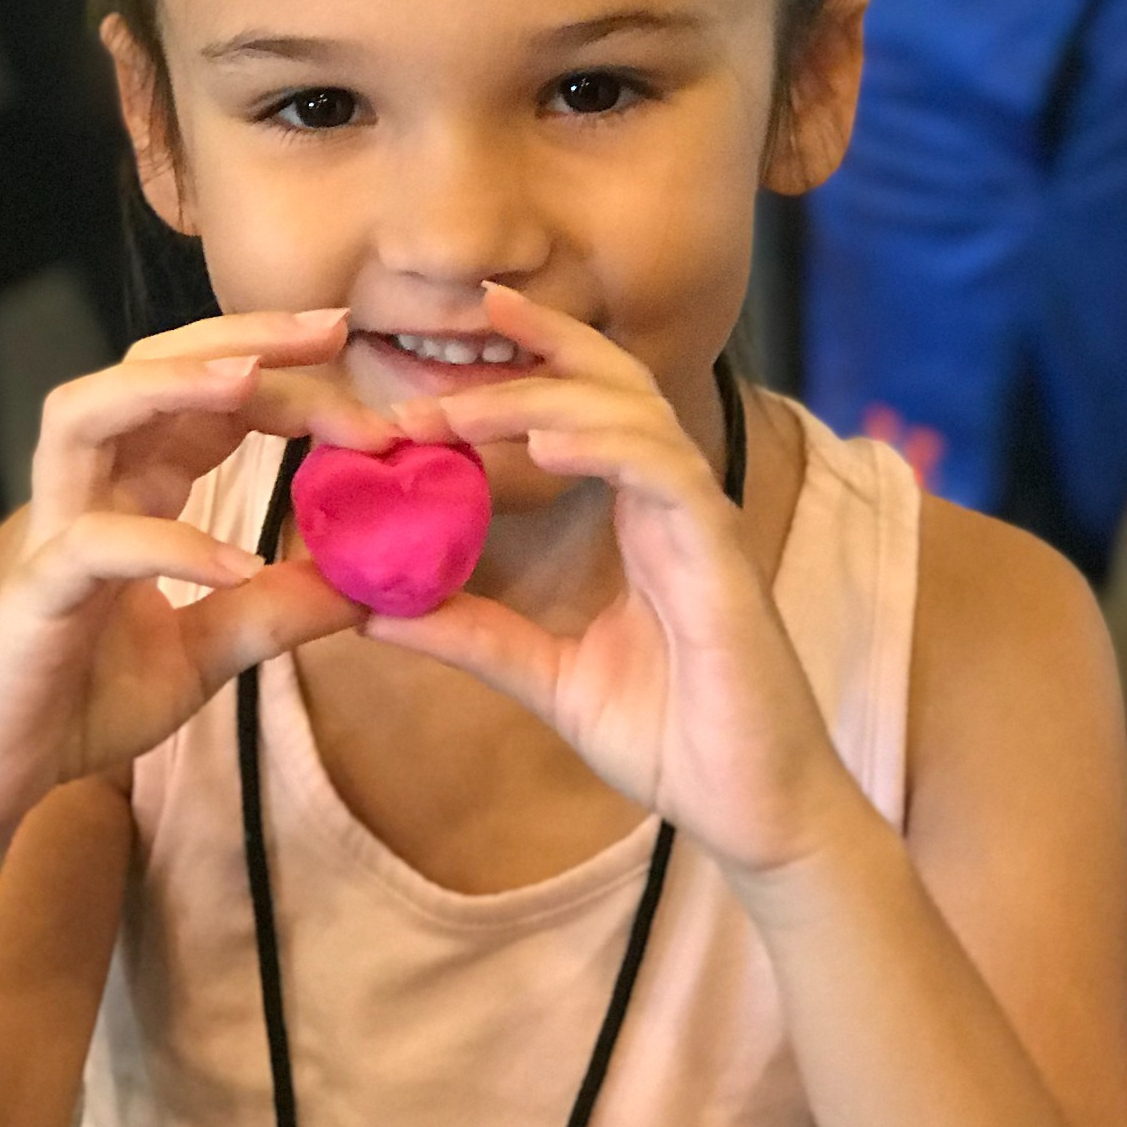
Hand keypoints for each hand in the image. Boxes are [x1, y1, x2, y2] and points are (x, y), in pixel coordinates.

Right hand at [0, 310, 390, 846]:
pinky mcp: (29, 598)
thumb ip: (273, 613)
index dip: (284, 373)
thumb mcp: (204, 655)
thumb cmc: (81, 701)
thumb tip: (368, 586)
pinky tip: (238, 564)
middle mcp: (87, 489)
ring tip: (251, 378)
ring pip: (85, 413)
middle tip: (333, 328)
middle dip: (240, 338)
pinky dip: (165, 544)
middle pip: (149, 368)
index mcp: (131, 488)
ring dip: (168, 384)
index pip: (208, 399)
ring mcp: (50, 534)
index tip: (362, 368)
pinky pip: (90, 547)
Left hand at [372, 287, 857, 875]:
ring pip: (632, 416)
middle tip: (458, 316)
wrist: (752, 810)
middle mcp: (674, 505)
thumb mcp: (550, 680)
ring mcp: (702, 526)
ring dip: (543, 400)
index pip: (589, 407)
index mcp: (639, 519)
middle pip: (614, 383)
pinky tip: (549, 446)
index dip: (532, 360)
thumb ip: (476, 636)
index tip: (454, 336)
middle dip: (542, 341)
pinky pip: (668, 477)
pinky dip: (610, 449)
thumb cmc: (673, 741)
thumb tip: (374, 609)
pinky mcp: (723, 561)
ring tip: (460, 409)